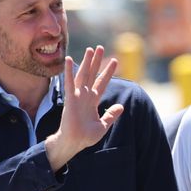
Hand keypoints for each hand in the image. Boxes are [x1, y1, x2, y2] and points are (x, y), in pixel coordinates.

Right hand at [45, 46, 123, 171]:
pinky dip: (69, 71)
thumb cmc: (86, 136)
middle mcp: (85, 96)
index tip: (115, 61)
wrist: (74, 142)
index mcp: (92, 101)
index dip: (108, 72)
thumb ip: (111, 115)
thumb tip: (121, 107)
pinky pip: (70, 83)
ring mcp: (77, 96)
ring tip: (91, 49)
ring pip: (83, 75)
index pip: (102, 83)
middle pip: (92, 74)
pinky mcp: (70, 99)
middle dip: (97, 61)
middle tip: (100, 47)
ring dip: (87, 62)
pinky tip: (69, 59)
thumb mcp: (103, 125)